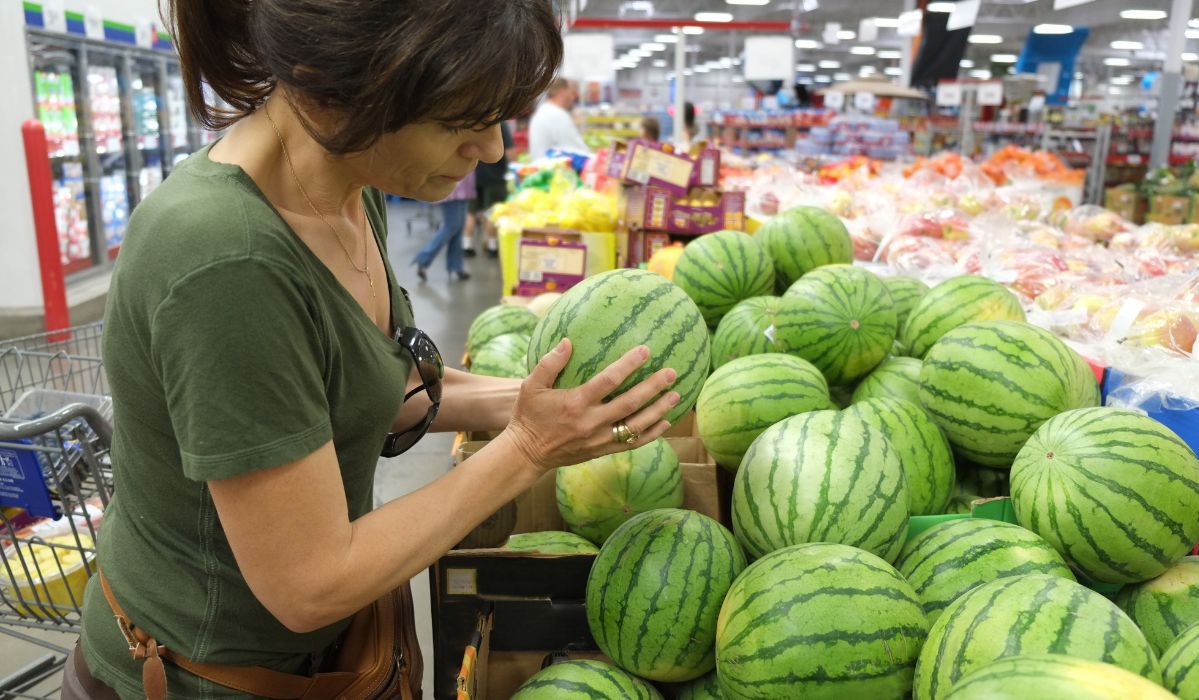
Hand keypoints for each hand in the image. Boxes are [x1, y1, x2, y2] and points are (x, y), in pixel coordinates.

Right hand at [501, 339, 678, 473]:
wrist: (526, 453)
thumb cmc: (528, 416)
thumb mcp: (530, 385)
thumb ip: (550, 363)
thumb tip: (568, 341)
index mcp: (576, 403)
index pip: (608, 381)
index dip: (629, 365)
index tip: (646, 351)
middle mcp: (591, 422)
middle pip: (630, 403)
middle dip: (653, 387)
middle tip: (671, 373)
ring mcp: (598, 439)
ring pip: (636, 425)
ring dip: (658, 410)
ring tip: (676, 395)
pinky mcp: (601, 451)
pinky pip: (632, 443)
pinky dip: (651, 434)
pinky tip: (665, 423)